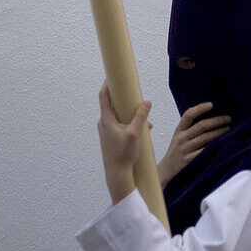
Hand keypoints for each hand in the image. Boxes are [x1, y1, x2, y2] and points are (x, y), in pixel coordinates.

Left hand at [97, 82, 151, 202]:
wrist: (117, 175)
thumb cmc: (123, 155)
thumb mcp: (135, 134)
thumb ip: (140, 117)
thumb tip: (146, 102)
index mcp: (106, 119)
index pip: (104, 96)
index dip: (107, 84)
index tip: (112, 74)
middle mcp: (104, 123)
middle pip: (113, 104)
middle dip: (125, 99)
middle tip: (133, 93)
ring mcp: (107, 131)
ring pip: (119, 116)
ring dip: (131, 114)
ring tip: (145, 119)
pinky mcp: (112, 138)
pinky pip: (121, 125)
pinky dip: (131, 123)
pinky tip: (144, 129)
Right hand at [158, 102, 230, 187]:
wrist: (166, 171)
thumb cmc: (176, 152)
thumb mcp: (178, 137)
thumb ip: (189, 128)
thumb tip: (206, 115)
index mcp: (179, 131)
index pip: (188, 115)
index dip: (200, 108)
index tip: (211, 104)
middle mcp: (181, 139)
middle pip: (201, 126)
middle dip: (217, 121)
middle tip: (227, 118)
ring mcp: (185, 150)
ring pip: (206, 138)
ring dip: (219, 132)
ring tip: (228, 129)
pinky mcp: (190, 160)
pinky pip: (205, 151)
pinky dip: (215, 146)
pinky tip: (223, 143)